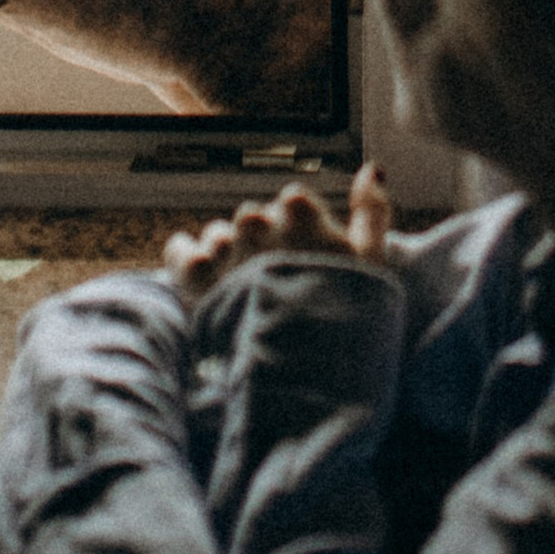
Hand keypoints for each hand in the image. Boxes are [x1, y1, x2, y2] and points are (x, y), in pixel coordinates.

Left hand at [163, 161, 391, 305]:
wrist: (307, 383)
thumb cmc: (345, 321)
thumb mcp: (372, 265)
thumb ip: (373, 213)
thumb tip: (371, 170)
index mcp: (302, 218)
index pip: (292, 200)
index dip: (297, 224)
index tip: (303, 252)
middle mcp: (260, 228)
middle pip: (252, 218)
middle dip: (260, 241)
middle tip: (272, 277)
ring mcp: (227, 253)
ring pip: (218, 235)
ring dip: (225, 254)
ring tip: (239, 288)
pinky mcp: (197, 282)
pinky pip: (181, 252)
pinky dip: (187, 259)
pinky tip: (203, 276)